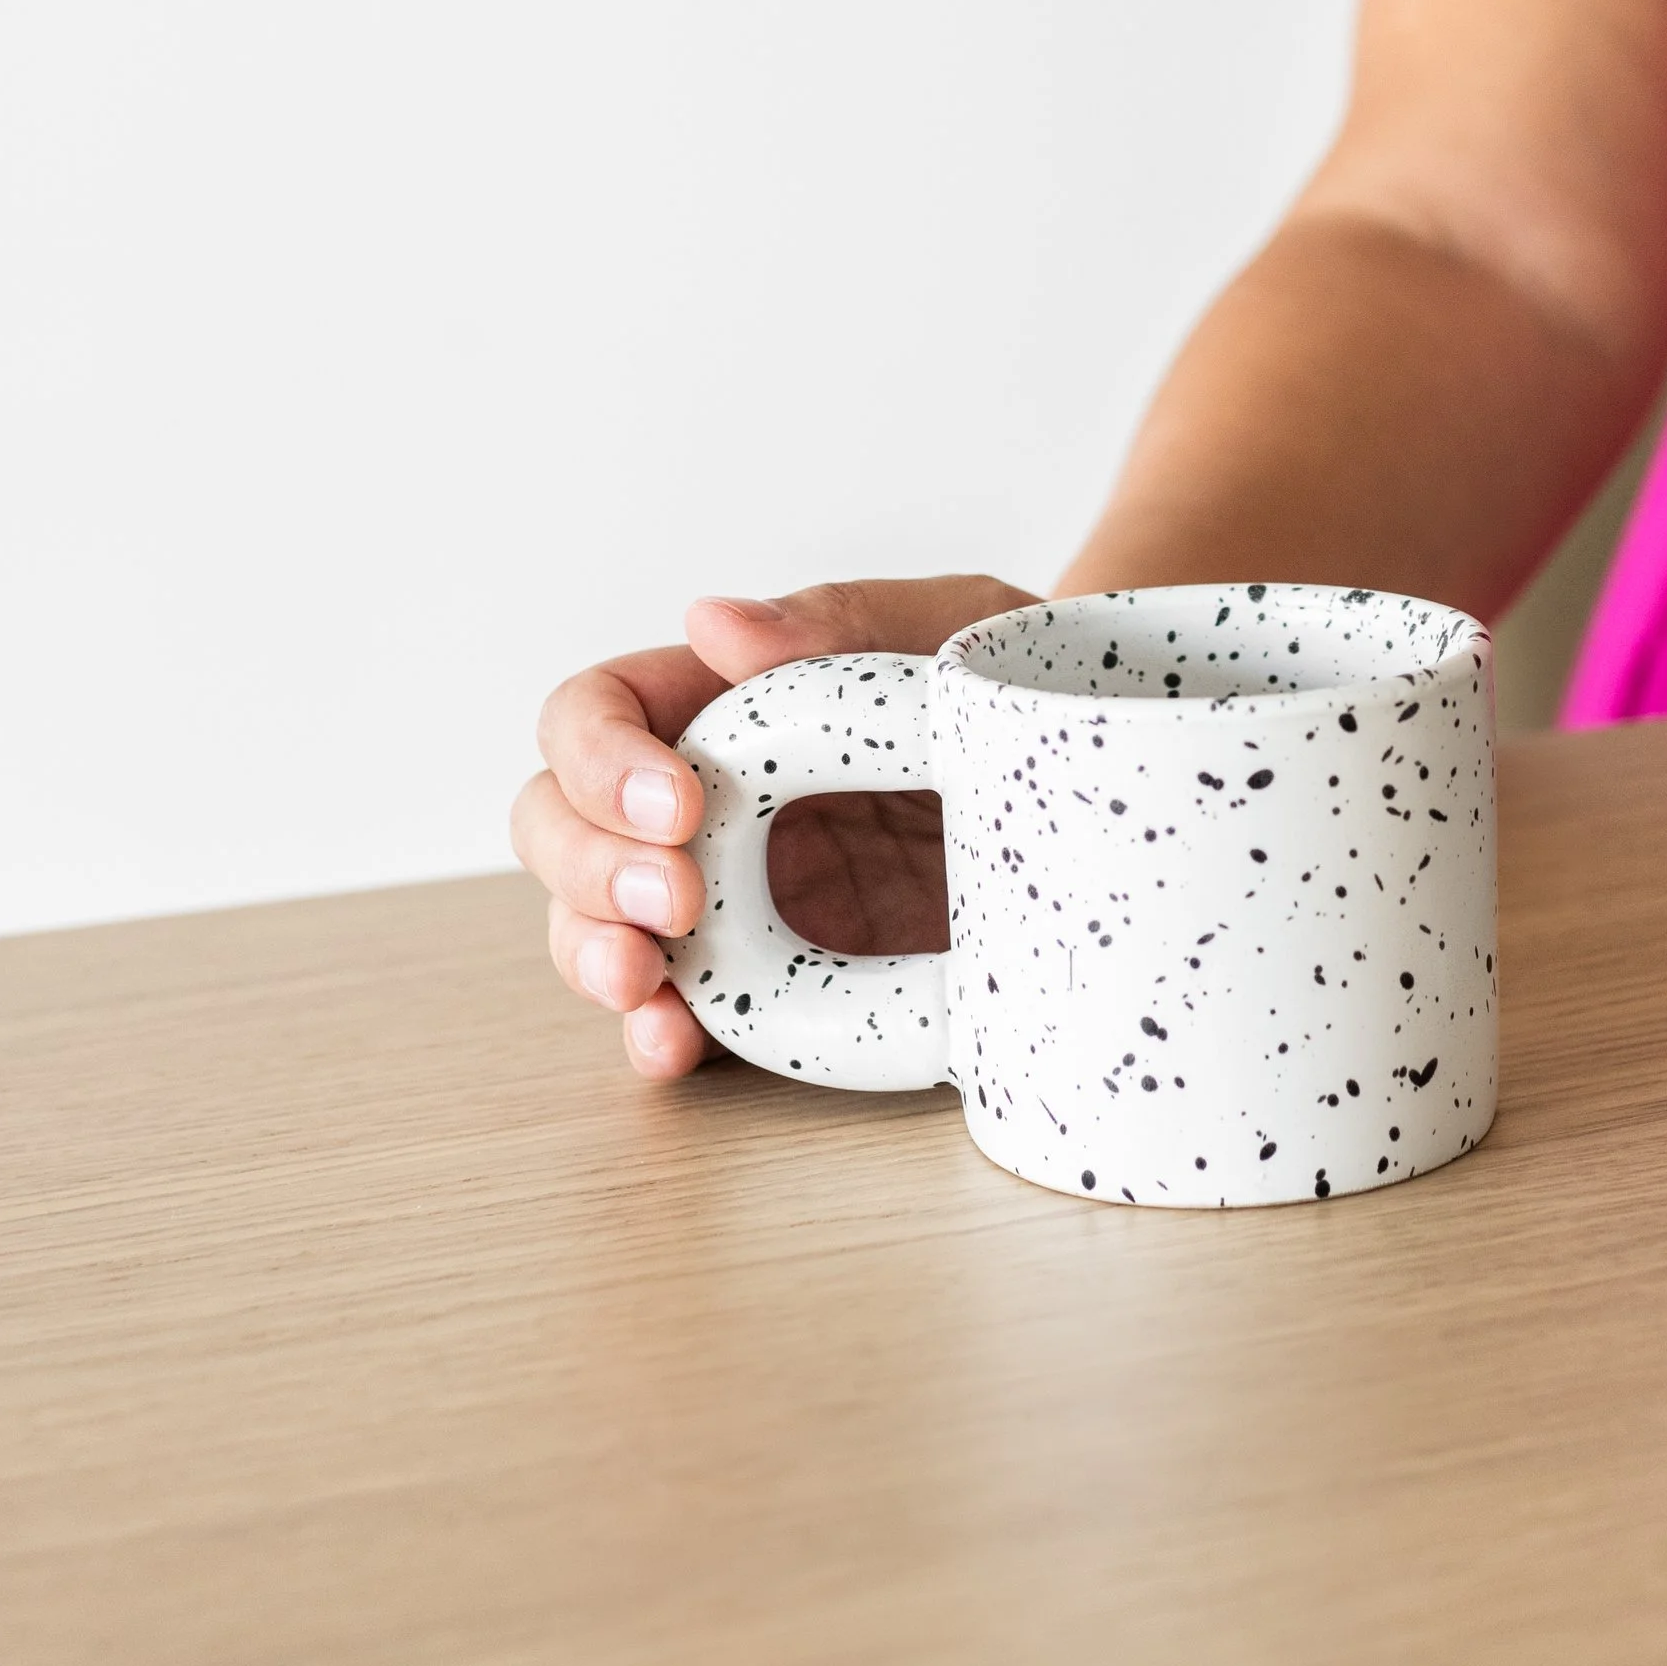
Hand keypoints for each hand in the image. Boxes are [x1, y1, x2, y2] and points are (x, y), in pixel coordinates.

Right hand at [512, 576, 1034, 1076]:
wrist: (1105, 784)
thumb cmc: (1011, 681)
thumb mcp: (954, 626)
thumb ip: (844, 620)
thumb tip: (714, 623)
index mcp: (721, 702)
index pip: (598, 713)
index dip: (602, 759)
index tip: (681, 804)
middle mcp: (703, 801)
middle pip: (561, 824)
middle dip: (589, 868)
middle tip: (677, 903)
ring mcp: (728, 896)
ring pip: (593, 924)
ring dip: (595, 955)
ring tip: (647, 986)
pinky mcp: (774, 977)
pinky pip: (687, 1010)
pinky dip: (660, 1031)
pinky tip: (672, 1045)